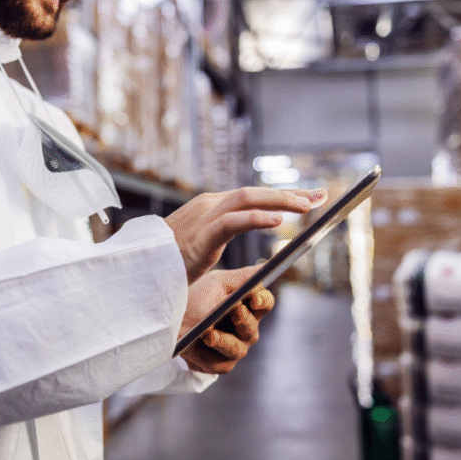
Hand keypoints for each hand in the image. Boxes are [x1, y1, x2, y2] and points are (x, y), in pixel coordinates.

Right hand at [166, 187, 325, 283]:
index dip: (282, 195)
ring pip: (247, 198)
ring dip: (280, 201)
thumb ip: (219, 234)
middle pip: (255, 191)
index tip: (310, 197)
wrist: (140, 268)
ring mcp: (204, 217)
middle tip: (320, 198)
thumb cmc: (167, 261)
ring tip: (306, 207)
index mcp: (210, 207)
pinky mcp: (201, 235)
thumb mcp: (200, 243)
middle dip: (289, 193)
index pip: (252, 196)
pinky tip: (279, 222)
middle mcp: (209, 204)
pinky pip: (233, 221)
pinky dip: (257, 219)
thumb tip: (240, 231)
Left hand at [180, 267, 275, 374]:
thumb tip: (263, 268)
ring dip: (224, 341)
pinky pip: (219, 363)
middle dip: (244, 321)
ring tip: (209, 334)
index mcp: (248, 307)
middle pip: (252, 329)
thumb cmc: (195, 297)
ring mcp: (234, 348)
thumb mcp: (216, 282)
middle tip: (235, 311)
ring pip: (238, 349)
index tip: (253, 299)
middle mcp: (245, 330)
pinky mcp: (219, 364)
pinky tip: (195, 347)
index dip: (262, 301)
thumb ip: (242, 277)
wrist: (169, 319)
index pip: (265, 303)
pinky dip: (206, 355)